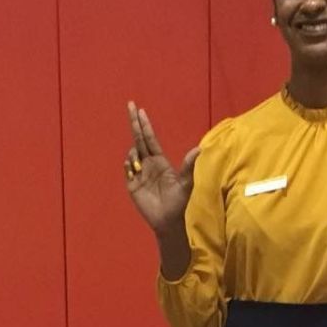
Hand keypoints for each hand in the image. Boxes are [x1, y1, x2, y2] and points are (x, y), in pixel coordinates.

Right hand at [125, 101, 199, 238]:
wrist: (167, 221)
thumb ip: (189, 166)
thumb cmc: (179, 203)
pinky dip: (129, 165)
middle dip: (134, 122)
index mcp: (160, 161)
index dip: (145, 125)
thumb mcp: (186, 183)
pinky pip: (127, 169)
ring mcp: (139, 173)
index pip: (150, 139)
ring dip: (134, 153)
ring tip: (138, 164)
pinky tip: (134, 170)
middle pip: (139, 139)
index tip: (140, 111)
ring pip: (132, 154)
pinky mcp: (132, 184)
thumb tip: (199, 149)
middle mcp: (149, 164)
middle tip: (130, 105)